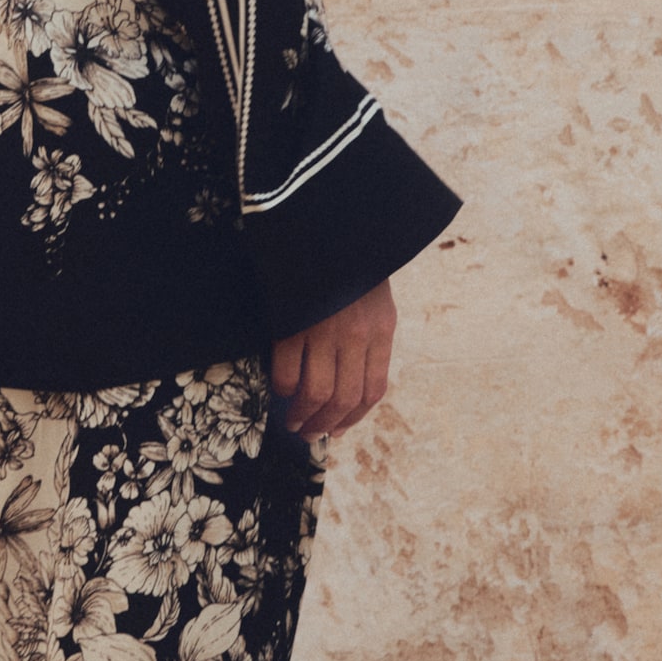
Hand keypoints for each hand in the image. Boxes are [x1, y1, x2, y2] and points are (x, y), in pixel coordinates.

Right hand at [268, 280, 395, 440]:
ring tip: (294, 422)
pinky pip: (286, 371)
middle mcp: (357, 336)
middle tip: (310, 434)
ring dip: (303, 415)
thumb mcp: (375, 301)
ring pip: (315, 393)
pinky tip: (279, 390)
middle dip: (325, 424)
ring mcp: (324, 331)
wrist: (328, 226)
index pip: (372, 390)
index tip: (337, 429)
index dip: (353, 418)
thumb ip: (369, 339)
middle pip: (343, 399)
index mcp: (382, 330)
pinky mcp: (293, 324)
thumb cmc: (353, 264)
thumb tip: (351, 382)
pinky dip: (282, 387)